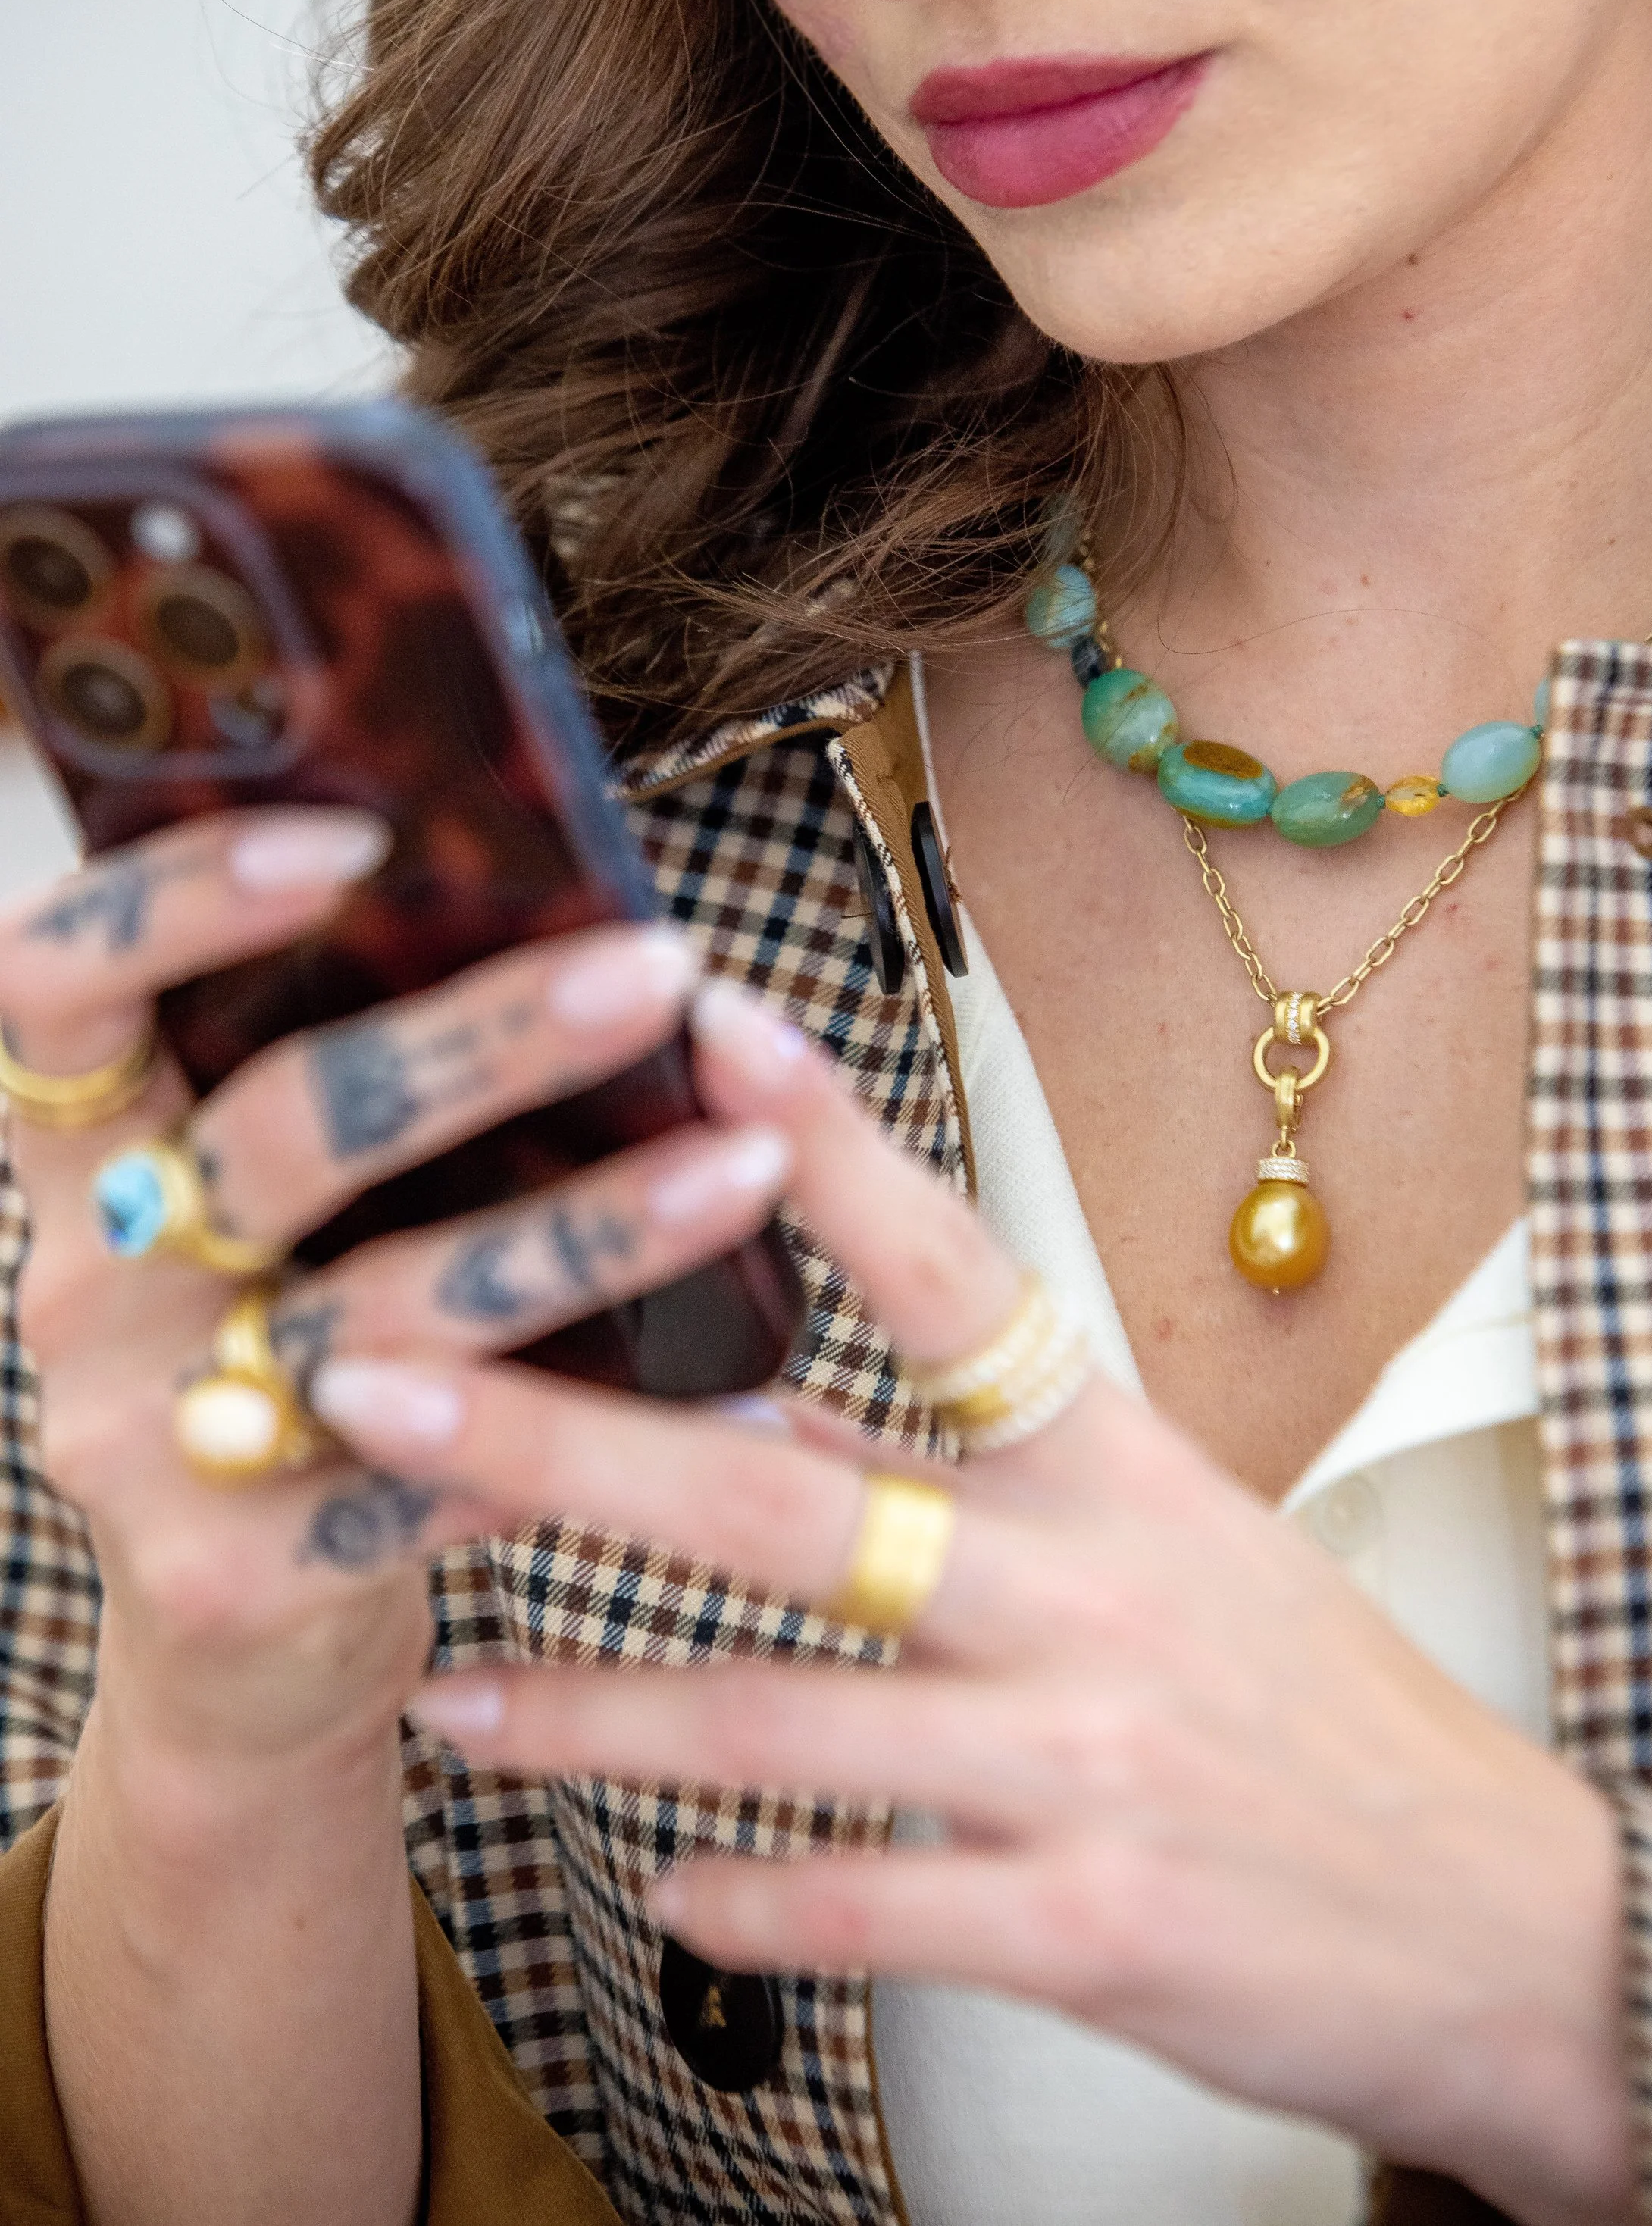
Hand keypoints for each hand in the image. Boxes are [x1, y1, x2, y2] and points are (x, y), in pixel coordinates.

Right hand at [1, 810, 789, 1779]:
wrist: (232, 1648)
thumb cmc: (292, 1354)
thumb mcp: (269, 1219)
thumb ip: (339, 1087)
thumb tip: (549, 897)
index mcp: (83, 1161)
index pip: (50, 984)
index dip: (174, 900)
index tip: (350, 840)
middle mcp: (85, 1287)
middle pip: (284, 1129)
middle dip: (486, 1041)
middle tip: (658, 969)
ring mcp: (148, 1438)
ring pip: (391, 1307)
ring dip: (589, 1229)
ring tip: (746, 1163)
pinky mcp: (234, 1576)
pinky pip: (438, 1478)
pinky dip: (591, 1430)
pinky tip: (732, 1399)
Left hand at [309, 981, 1637, 2225]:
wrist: (1509, 1923)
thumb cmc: (1314, 1706)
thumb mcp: (1173, 1536)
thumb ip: (969, 1468)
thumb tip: (761, 1389)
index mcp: (1119, 1463)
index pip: (956, 1271)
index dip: (828, 1146)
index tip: (707, 1020)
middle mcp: (1091, 1587)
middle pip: (783, 1496)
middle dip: (557, 1442)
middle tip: (376, 1380)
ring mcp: (1086, 1754)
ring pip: (777, 1716)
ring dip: (586, 1709)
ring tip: (440, 1695)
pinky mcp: (1085, 1924)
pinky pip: (864, 1906)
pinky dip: (742, 1896)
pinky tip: (656, 1885)